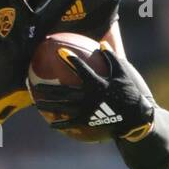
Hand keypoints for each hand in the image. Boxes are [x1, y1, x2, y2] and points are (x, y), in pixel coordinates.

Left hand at [39, 44, 156, 142]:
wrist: (135, 118)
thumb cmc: (130, 93)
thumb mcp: (124, 74)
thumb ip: (112, 59)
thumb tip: (102, 44)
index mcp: (97, 83)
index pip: (80, 68)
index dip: (69, 58)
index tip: (59, 51)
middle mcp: (88, 97)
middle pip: (63, 91)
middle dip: (47, 88)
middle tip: (34, 84)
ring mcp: (86, 110)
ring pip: (63, 108)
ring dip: (48, 105)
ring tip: (36, 103)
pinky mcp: (88, 122)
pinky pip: (71, 123)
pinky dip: (61, 124)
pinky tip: (50, 124)